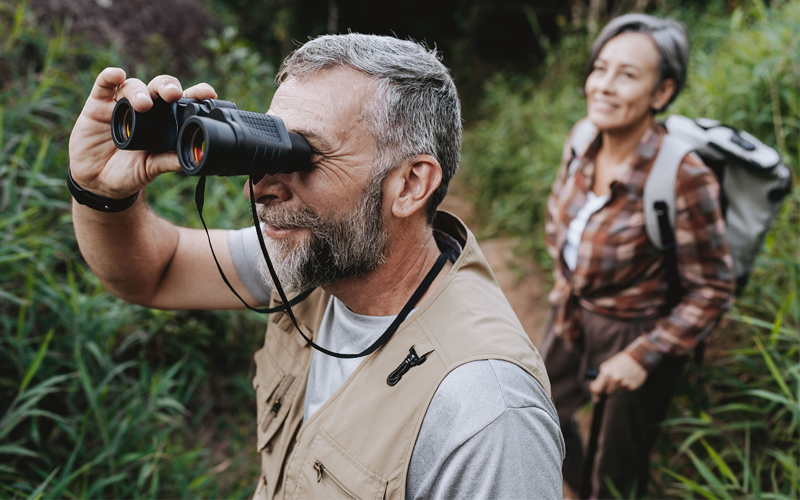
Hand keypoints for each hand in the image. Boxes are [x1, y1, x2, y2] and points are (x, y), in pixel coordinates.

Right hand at [68, 68, 217, 199]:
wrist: (99, 183)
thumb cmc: (129, 173)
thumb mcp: (151, 168)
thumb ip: (169, 161)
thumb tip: (195, 159)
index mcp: (164, 121)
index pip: (182, 101)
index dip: (196, 93)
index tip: (208, 93)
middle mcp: (146, 109)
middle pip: (159, 88)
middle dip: (168, 86)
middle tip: (174, 94)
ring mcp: (121, 105)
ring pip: (133, 86)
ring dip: (139, 91)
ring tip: (143, 105)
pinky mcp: (97, 106)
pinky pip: (103, 85)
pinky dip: (110, 76)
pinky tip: (117, 75)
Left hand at [588, 351, 646, 397]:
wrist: (636, 357)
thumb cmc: (619, 362)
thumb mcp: (607, 366)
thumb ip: (601, 378)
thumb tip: (595, 391)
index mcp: (606, 373)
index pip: (596, 389)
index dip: (596, 393)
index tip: (597, 396)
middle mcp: (615, 379)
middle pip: (607, 392)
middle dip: (607, 390)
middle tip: (610, 385)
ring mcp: (624, 383)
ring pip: (618, 391)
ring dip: (618, 387)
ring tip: (622, 377)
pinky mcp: (633, 386)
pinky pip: (626, 390)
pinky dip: (626, 386)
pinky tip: (629, 378)